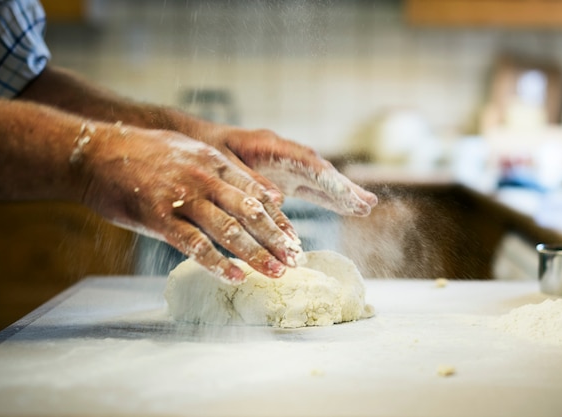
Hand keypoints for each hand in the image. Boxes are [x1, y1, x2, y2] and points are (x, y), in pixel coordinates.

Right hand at [81, 125, 301, 280]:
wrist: (96, 151)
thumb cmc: (144, 154)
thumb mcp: (189, 151)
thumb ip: (221, 171)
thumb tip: (252, 193)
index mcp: (213, 161)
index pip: (255, 193)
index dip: (278, 219)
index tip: (294, 239)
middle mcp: (203, 177)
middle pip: (249, 212)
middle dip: (275, 238)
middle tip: (295, 260)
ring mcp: (182, 196)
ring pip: (228, 229)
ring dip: (255, 253)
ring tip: (275, 272)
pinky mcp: (159, 216)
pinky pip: (194, 244)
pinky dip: (217, 263)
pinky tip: (235, 277)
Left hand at [194, 125, 377, 215]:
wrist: (193, 140)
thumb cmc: (202, 148)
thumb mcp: (220, 163)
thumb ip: (248, 179)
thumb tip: (278, 199)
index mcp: (268, 145)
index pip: (305, 162)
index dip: (327, 179)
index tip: (347, 194)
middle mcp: (282, 152)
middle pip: (319, 170)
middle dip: (343, 187)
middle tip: (368, 203)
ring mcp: (284, 165)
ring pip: (319, 179)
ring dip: (341, 193)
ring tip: (366, 207)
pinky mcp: (282, 176)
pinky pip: (309, 187)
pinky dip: (327, 198)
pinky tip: (345, 207)